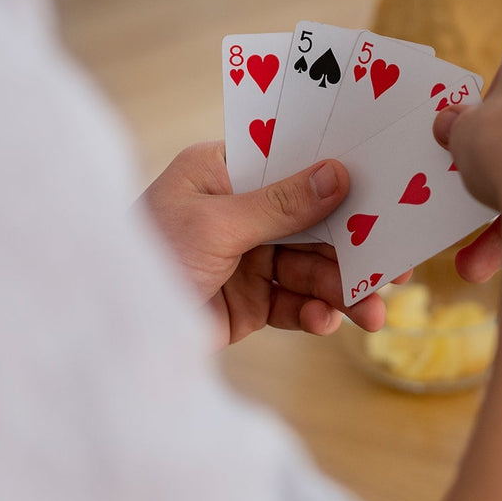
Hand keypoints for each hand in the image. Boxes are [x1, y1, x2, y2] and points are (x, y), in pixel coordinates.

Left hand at [138, 142, 398, 346]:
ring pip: (311, 266)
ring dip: (342, 288)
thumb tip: (337, 174)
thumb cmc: (144, 259)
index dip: (337, 173)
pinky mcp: (249, 301)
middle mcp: (238, 210)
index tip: (384, 182)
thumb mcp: (215, 224)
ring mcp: (247, 256)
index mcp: (223, 172)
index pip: (292, 162)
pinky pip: (294, 302)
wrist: (104, 338)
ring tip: (372, 313)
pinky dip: (314, 312)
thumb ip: (281, 203)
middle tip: (397, 263)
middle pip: (312, 220)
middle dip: (352, 244)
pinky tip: (327, 323)